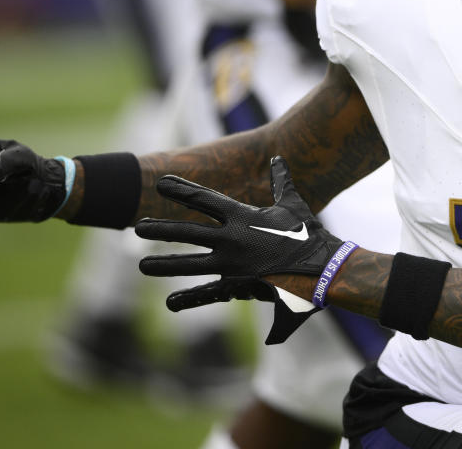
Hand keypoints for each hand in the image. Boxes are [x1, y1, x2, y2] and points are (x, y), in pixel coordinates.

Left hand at [136, 156, 344, 342]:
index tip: (161, 183)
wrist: (321, 269)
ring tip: (142, 265)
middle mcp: (231, 239)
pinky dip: (189, 299)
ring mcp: (232, 264)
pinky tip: (170, 302)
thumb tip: (278, 159)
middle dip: (161, 229)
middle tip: (139, 227)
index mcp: (242, 216)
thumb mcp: (293, 204)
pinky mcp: (237, 285)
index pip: (204, 199)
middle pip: (187, 232)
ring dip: (164, 264)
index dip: (181, 190)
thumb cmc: (308, 234)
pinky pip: (209, 293)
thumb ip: (281, 181)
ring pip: (190, 264)